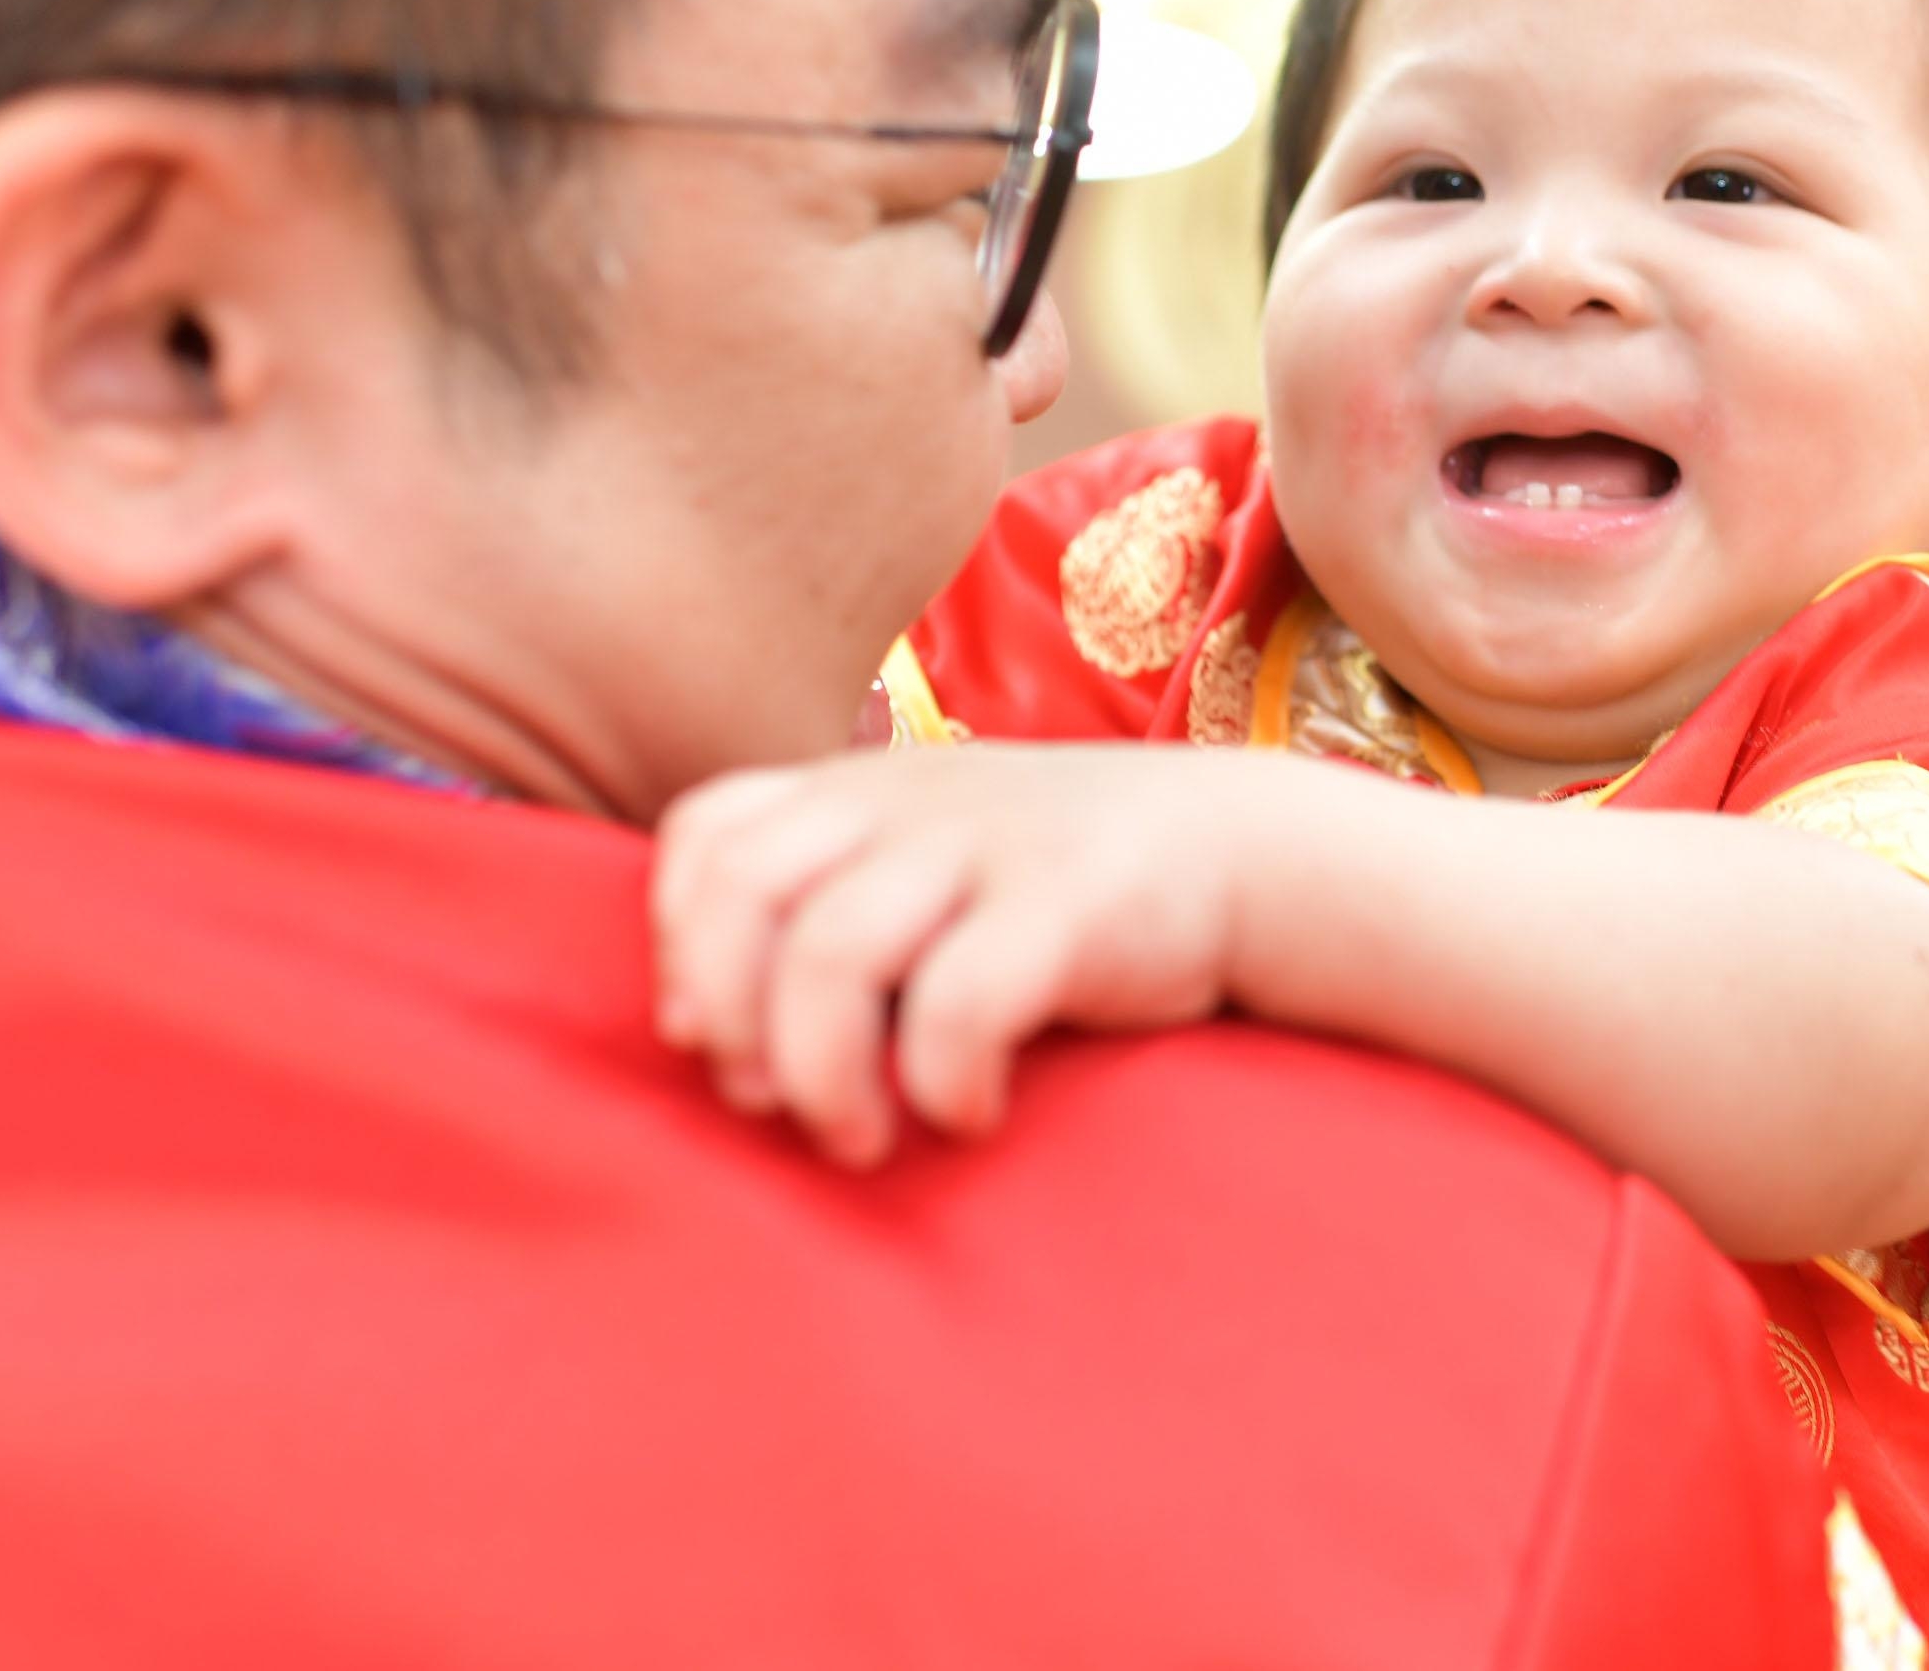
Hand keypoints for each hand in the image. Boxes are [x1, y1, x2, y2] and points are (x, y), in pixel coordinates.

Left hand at [651, 743, 1299, 1166]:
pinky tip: (967, 1113)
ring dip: (820, 1073)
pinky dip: (940, 1079)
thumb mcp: (931, 859)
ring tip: (862, 1139)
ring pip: (832, 951)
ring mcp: (987, 844)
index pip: (709, 832)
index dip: (683, 941)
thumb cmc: (1060, 891)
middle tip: (774, 1106)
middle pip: (741, 893)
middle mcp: (908, 801)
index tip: (716, 1033)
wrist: (1245, 851)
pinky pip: (961, 998)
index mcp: (861, 789)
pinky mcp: (1069, 902)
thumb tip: (701, 1034)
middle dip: (730, 1019)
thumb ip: (825, 904)